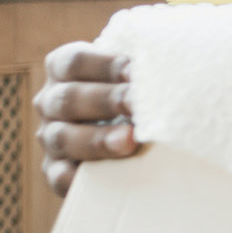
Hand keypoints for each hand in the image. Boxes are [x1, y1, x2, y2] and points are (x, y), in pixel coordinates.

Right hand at [34, 43, 138, 196]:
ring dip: (97, 140)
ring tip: (130, 141)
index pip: (74, 62)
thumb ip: (148, 62)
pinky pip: (60, 176)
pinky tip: (103, 176)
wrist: (137, 123)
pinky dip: (77, 178)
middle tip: (138, 105)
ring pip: (63, 137)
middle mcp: (52, 100)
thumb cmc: (142, 84)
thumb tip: (179, 55)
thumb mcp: (139, 69)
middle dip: (107, 101)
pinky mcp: (58, 169)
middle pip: (69, 98)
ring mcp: (52, 136)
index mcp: (65, 68)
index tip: (137, 72)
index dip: (105, 66)